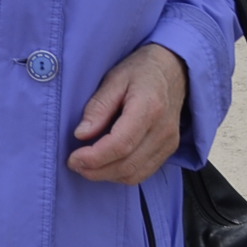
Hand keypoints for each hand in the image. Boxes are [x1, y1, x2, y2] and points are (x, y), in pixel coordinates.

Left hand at [69, 44, 188, 184]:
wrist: (173, 70)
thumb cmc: (140, 71)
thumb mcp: (114, 79)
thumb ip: (98, 107)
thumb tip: (81, 134)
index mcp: (149, 108)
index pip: (121, 144)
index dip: (95, 157)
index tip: (73, 158)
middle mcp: (163, 130)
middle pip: (128, 164)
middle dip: (96, 170)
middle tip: (74, 164)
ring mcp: (169, 142)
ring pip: (135, 174)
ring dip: (107, 175)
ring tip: (86, 166)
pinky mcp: (170, 149)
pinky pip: (144, 172)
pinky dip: (121, 174)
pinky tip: (105, 165)